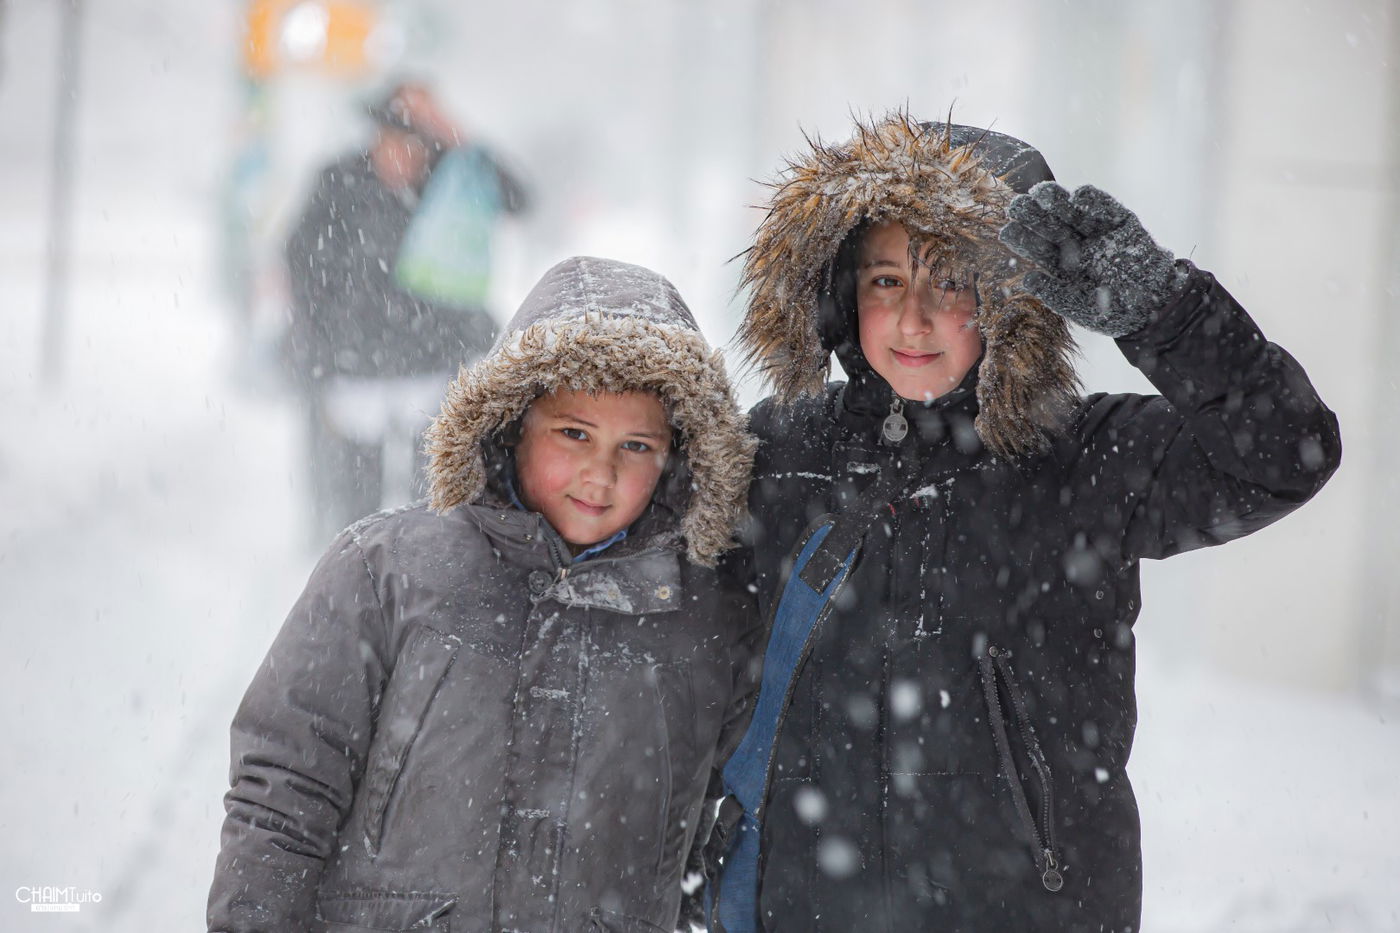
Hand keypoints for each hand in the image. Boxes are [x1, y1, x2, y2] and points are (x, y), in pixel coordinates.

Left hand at [999, 181, 1185, 336]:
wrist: (1154, 308)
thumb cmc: (1114, 312)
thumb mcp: (1081, 307)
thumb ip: (1055, 294)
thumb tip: (1027, 279)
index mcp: (1063, 265)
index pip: (1039, 249)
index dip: (1024, 240)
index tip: (1007, 230)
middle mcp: (1078, 245)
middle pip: (1052, 226)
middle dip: (1035, 215)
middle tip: (1017, 205)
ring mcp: (1099, 232)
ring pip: (1075, 213)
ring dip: (1059, 202)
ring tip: (1042, 192)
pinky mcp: (1123, 223)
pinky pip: (1107, 209)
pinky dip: (1095, 201)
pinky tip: (1079, 195)